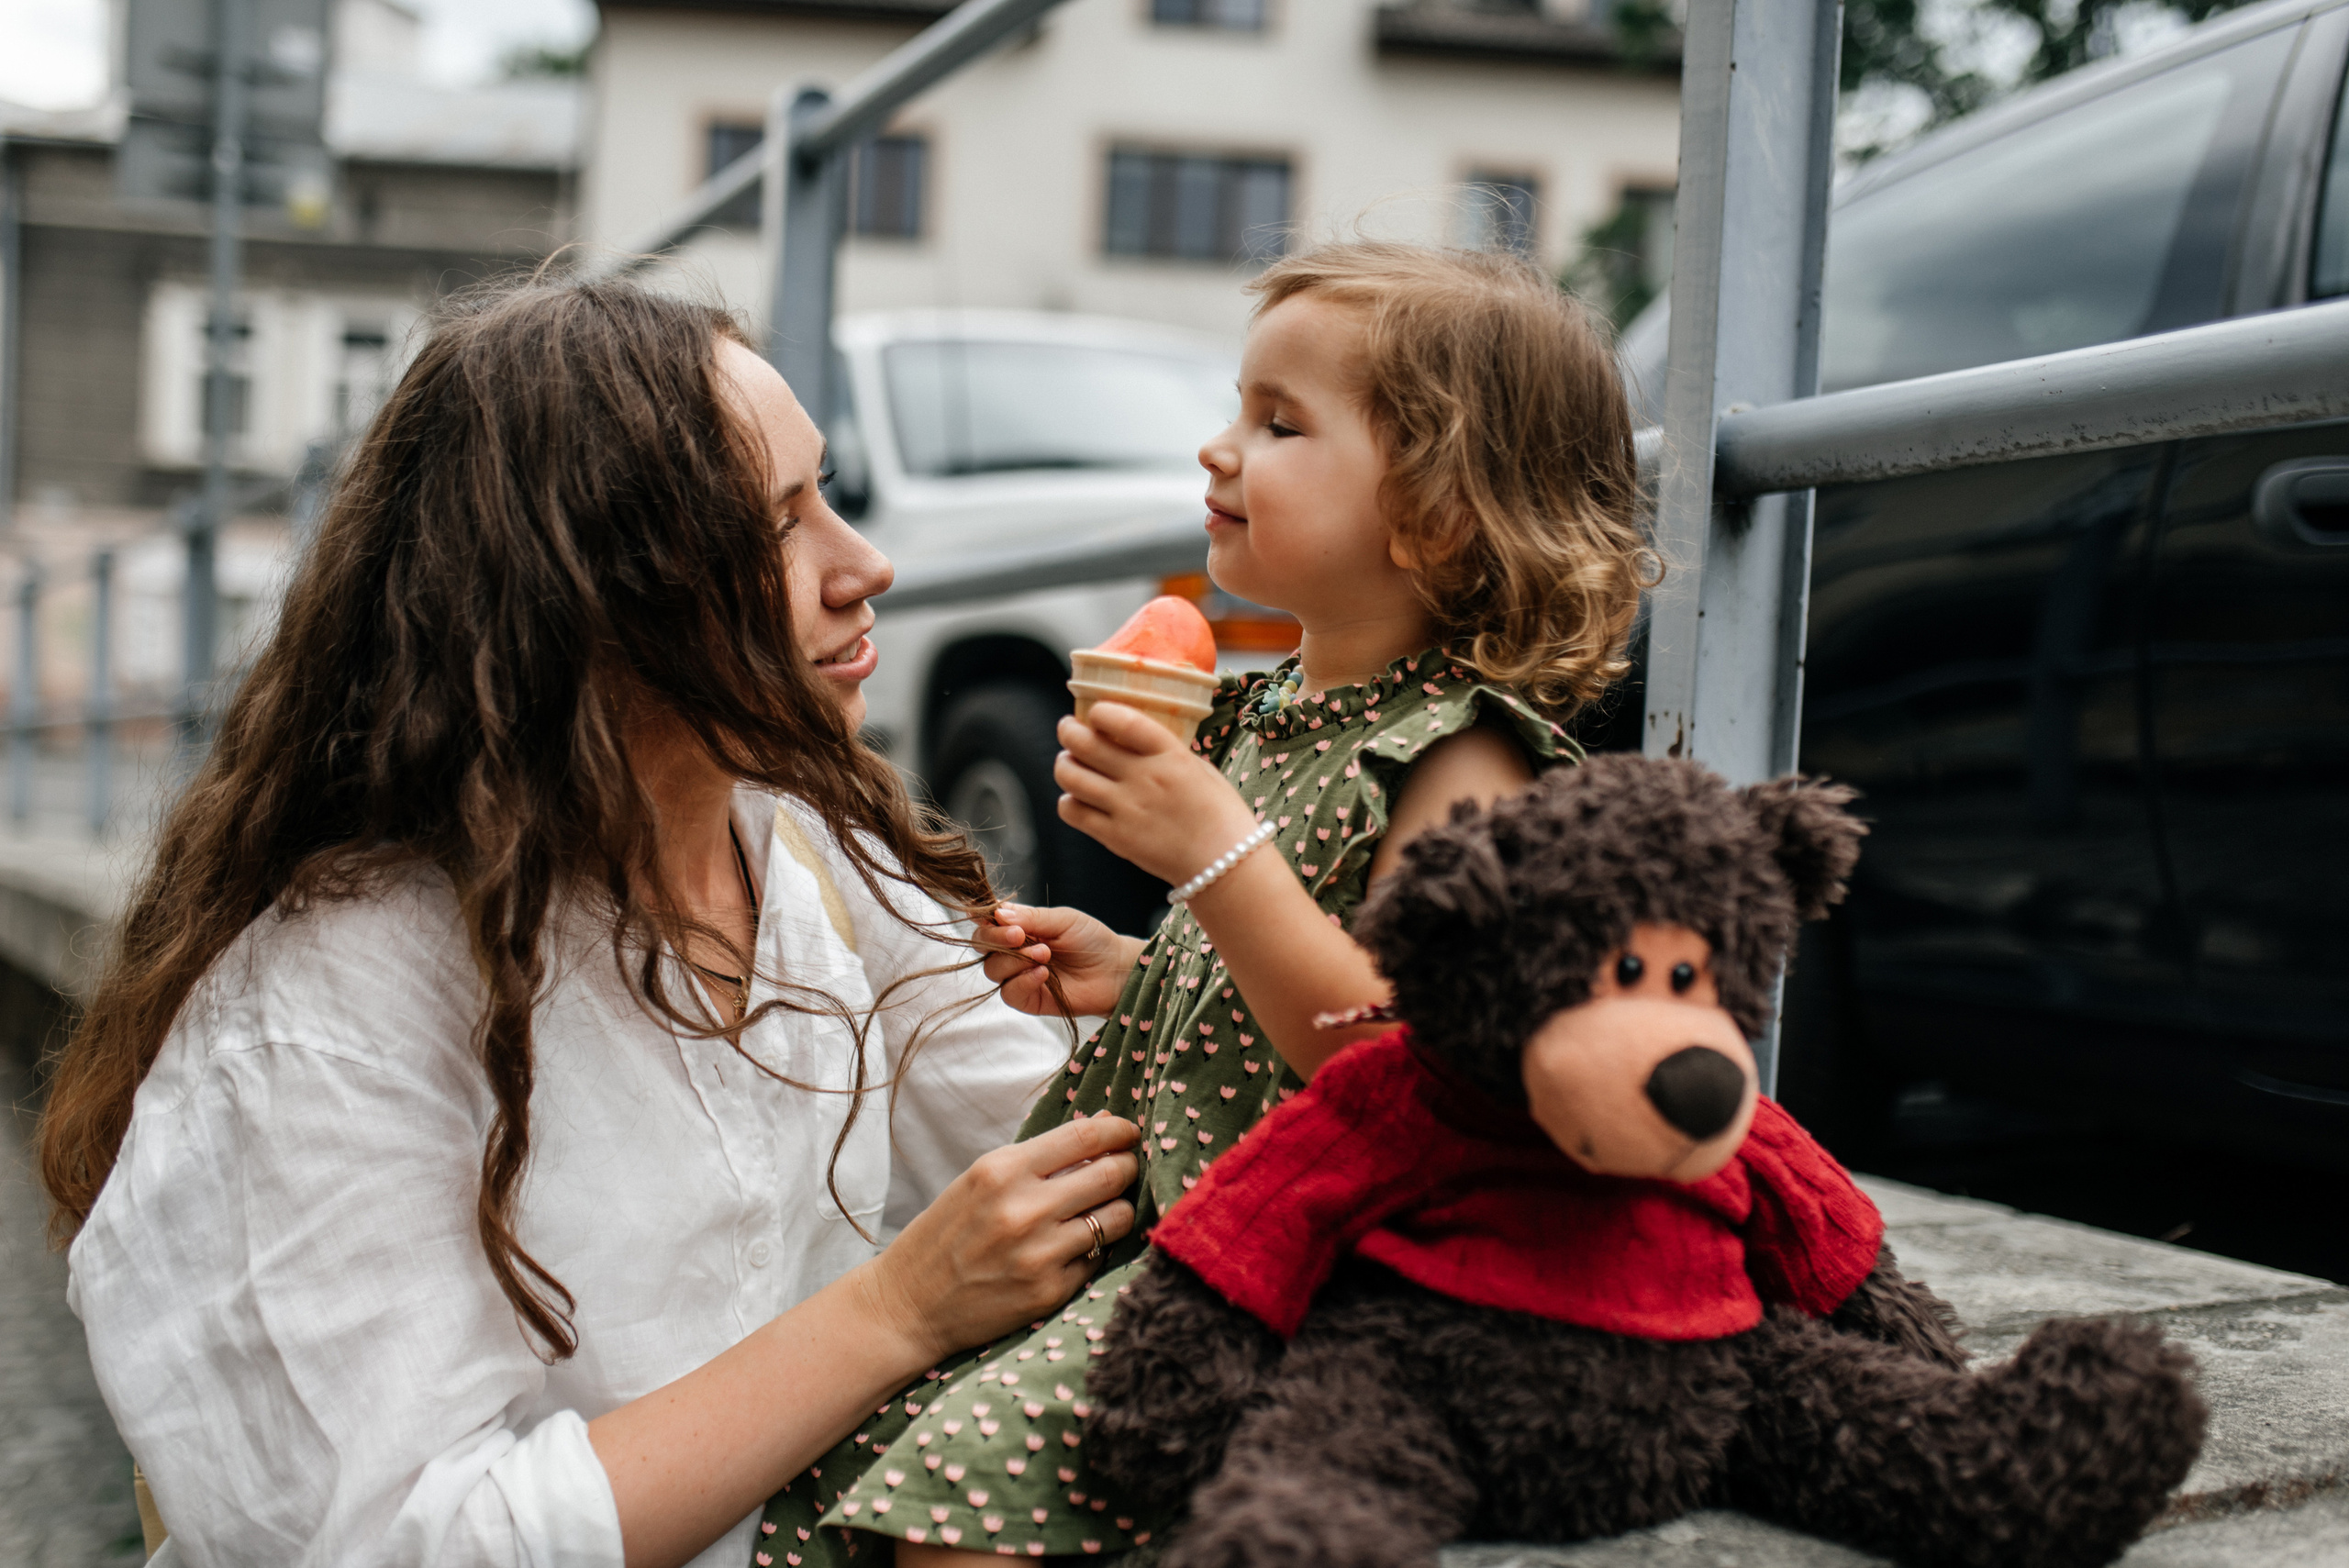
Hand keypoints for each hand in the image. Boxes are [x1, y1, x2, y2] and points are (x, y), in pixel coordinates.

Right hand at [856, 1115, 1140, 1365]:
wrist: (908, 1305)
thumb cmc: (946, 1236)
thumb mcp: (979, 1181)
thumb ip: (1035, 1159)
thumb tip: (1099, 1131)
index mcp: (1002, 1171)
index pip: (1085, 1136)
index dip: (1119, 1132)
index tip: (1130, 1134)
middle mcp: (1023, 1209)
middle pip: (1111, 1174)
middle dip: (1127, 1167)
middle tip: (1126, 1169)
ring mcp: (1039, 1253)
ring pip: (1116, 1218)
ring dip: (1117, 1211)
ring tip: (1102, 1211)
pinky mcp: (1049, 1291)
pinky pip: (1098, 1259)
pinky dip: (1093, 1250)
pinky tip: (1072, 1250)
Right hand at [978, 903, 1141, 1017]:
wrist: (1115, 970)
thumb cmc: (1092, 940)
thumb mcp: (1063, 920)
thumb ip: (1030, 917)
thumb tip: (997, 913)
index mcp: (1018, 927)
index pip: (987, 922)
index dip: (985, 920)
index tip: (996, 917)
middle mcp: (1014, 951)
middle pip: (983, 946)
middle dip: (996, 939)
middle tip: (1019, 936)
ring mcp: (1019, 976)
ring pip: (993, 970)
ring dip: (1015, 960)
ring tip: (1045, 954)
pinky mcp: (1029, 999)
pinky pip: (1010, 993)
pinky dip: (1022, 981)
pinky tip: (1043, 974)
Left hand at [1055, 703, 1260, 887]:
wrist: (1224, 864)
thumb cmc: (1220, 814)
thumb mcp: (1200, 769)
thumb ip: (1168, 752)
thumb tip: (1135, 740)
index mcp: (1170, 754)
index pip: (1122, 719)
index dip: (1099, 711)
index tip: (1095, 712)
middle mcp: (1144, 777)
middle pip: (1084, 743)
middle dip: (1068, 731)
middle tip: (1068, 729)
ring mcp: (1126, 808)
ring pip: (1070, 775)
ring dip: (1063, 764)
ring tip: (1069, 762)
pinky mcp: (1115, 837)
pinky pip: (1072, 811)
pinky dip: (1068, 801)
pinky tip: (1077, 798)